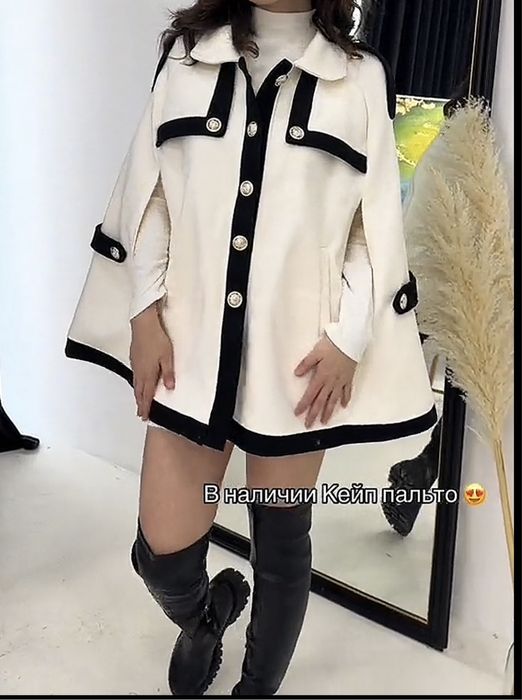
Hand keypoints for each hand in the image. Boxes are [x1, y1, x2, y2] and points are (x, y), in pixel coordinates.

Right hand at [130, 303, 174, 420]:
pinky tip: (138, 382)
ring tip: (139, 401)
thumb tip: (170, 388)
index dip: (146, 407)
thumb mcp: (167, 357)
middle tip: (141, 414)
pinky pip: (134, 375)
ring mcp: (135, 364)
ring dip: (137, 394)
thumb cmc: (156, 338)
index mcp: (148, 373)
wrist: (143, 324)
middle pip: (139, 391)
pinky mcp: (134, 357)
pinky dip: (136, 383)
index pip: (147, 395)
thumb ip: (168, 373)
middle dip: (140, 403)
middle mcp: (139, 371)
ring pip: (135, 384)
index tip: (145, 416)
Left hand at [294, 333, 356, 428]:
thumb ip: (306, 364)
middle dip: (314, 414)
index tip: (298, 413)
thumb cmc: (332, 345)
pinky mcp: (349, 378)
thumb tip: (296, 374)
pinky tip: (343, 406)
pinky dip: (345, 399)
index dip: (303, 405)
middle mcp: (331, 382)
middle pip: (321, 401)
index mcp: (321, 376)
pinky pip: (347, 392)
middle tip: (309, 425)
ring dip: (328, 411)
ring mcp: (341, 381)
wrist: (351, 341)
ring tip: (324, 421)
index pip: (310, 394)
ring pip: (333, 400)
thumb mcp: (315, 352)